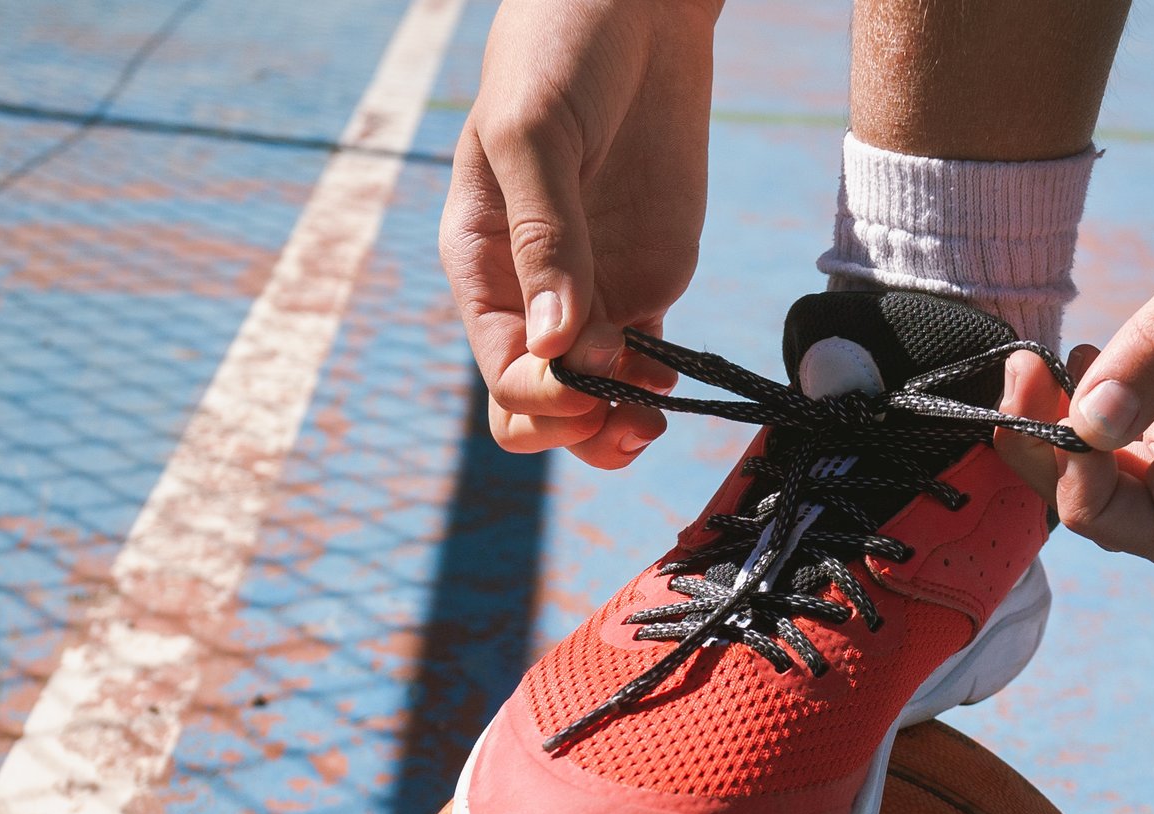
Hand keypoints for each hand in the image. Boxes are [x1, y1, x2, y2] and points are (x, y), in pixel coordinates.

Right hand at [439, 0, 719, 468]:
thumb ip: (545, 237)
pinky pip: (641, 363)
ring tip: (653, 419)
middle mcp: (531, 290)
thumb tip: (557, 345)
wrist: (636, 1)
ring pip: (591, 400)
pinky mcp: (646, 278)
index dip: (543, 395)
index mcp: (482, 263)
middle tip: (624, 418)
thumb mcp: (535, 132)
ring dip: (618, 425)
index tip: (588, 376)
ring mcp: (591, 289)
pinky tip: (671, 382)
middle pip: (537, 405)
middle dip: (576, 429)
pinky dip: (653, 389)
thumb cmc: (560, 49)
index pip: (501, 368)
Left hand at [1052, 92, 1153, 564]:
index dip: (1085, 501)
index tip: (1050, 414)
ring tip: (1044, 359)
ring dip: (1062, 435)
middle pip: (1124, 514)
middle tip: (1023, 369)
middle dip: (1053, 463)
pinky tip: (1084, 355)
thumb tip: (1093, 424)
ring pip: (1122, 478)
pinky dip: (1090, 409)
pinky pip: (1135, 435)